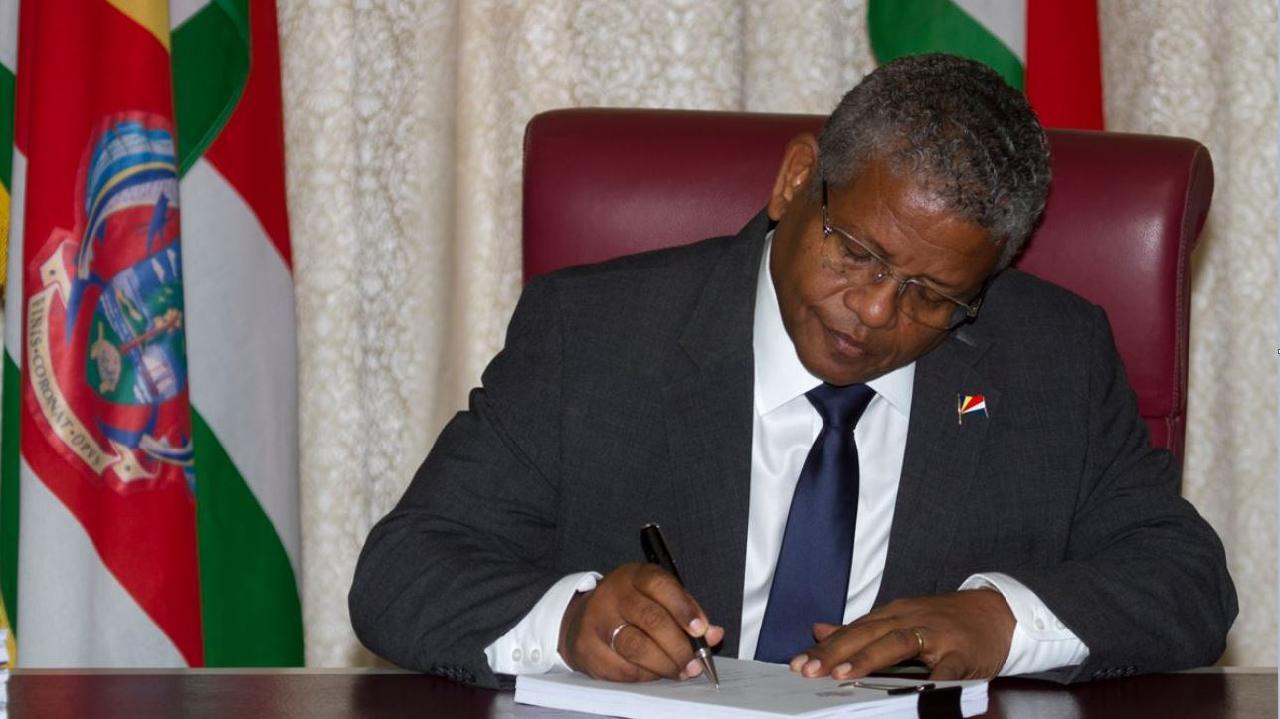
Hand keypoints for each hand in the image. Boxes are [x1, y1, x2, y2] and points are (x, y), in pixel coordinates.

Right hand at [558, 562, 724, 681]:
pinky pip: (623, 668)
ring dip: (665, 664)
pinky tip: (655, 672)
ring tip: (682, 671)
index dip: (684, 608)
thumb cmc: (631, 607)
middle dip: (679, 645)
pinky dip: (645, 674)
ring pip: (636, 647)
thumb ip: (688, 612)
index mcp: (634, 576)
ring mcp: (597, 621)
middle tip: (696, 662)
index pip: (660, 585)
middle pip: (650, 619)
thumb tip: (714, 635)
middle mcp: (613, 595)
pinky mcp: (588, 648)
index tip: (701, 630)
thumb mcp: (658, 597)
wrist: (584, 619)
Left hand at [789, 589, 1013, 680]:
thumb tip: (818, 630)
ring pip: (897, 642)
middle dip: (836, 652)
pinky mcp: (962, 653)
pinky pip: (945, 668)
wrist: (997, 612)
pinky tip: (913, 692)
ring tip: (844, 674)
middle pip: (867, 634)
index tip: (798, 664)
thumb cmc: (943, 621)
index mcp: (892, 614)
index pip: (852, 631)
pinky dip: (929, 679)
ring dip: (869, 658)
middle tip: (809, 671)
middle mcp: (910, 619)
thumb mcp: (899, 619)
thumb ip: (859, 629)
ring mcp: (936, 634)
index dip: (824, 648)